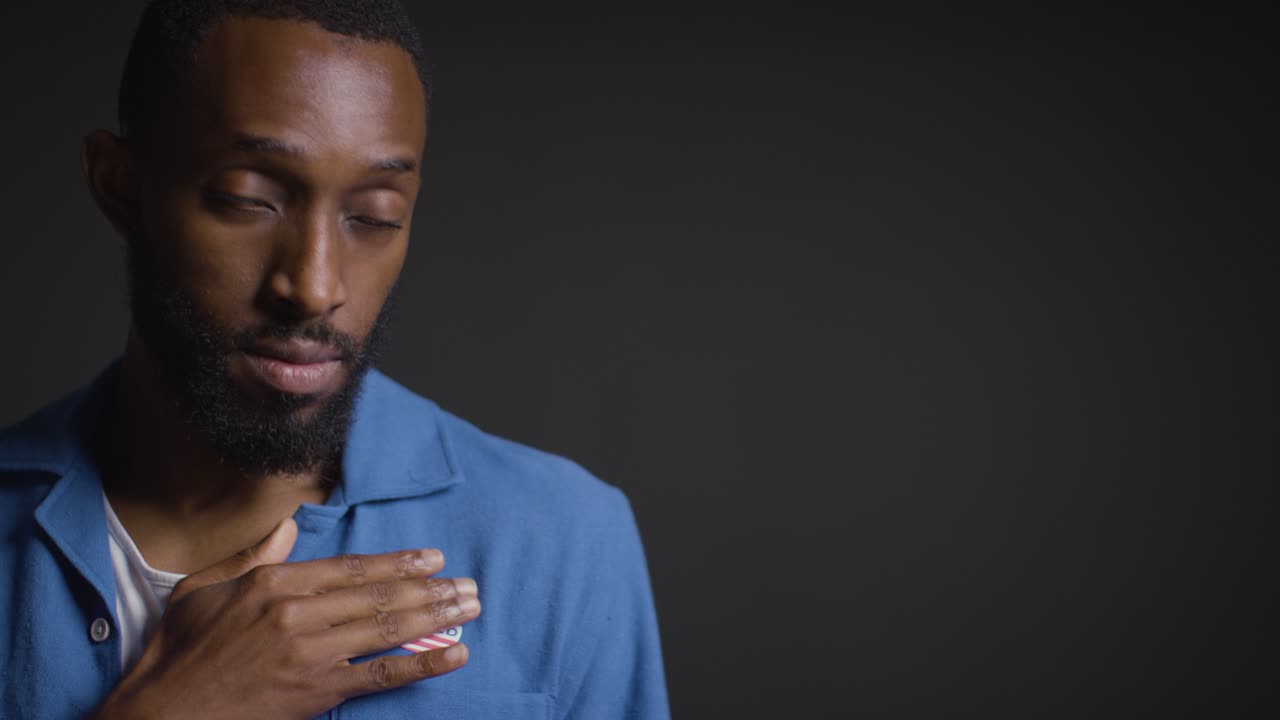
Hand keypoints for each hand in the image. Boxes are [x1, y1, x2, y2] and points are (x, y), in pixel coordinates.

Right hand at [92, 518, 480, 719]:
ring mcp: (310, 653)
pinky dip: (424, 664)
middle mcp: (297, 612)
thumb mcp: (202, 591)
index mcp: (273, 582)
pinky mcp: (317, 691)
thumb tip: (285, 528)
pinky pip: (382, 674)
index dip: (398, 562)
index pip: (352, 567)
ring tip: (471, 607)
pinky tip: (455, 655)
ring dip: (438, 616)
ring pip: (389, 628)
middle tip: (468, 584)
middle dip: (432, 588)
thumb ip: (252, 558)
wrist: (161, 715)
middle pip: (380, 595)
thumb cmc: (177, 654)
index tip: (431, 558)